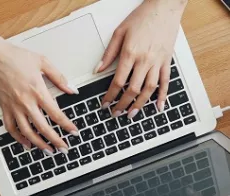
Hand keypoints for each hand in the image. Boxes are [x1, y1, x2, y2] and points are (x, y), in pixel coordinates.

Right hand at [0, 41, 78, 154]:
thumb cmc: (15, 57)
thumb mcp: (42, 62)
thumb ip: (59, 77)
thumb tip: (71, 89)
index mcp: (37, 91)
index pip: (56, 114)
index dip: (67, 125)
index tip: (74, 132)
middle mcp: (26, 102)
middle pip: (43, 128)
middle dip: (56, 140)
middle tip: (64, 148)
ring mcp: (14, 107)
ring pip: (27, 132)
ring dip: (39, 144)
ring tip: (48, 151)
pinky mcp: (4, 108)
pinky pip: (11, 128)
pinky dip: (18, 138)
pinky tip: (26, 143)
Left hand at [96, 0, 186, 118]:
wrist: (164, 7)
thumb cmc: (142, 18)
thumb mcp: (119, 32)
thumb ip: (108, 53)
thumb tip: (98, 69)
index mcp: (130, 53)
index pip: (118, 82)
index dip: (110, 96)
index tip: (105, 104)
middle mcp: (145, 60)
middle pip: (133, 89)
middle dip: (123, 104)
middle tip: (116, 113)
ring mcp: (158, 62)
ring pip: (149, 89)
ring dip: (140, 104)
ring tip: (132, 114)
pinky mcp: (167, 61)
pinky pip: (166, 82)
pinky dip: (162, 96)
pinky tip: (158, 107)